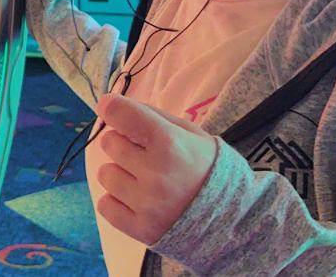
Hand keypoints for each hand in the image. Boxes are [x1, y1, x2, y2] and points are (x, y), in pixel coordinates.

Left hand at [93, 92, 217, 245]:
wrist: (231, 216)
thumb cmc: (206, 167)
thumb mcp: (189, 132)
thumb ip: (152, 116)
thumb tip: (112, 106)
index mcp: (169, 144)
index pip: (121, 115)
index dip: (111, 107)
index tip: (110, 108)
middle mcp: (156, 174)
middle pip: (109, 143)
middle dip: (122, 143)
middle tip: (143, 153)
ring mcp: (147, 205)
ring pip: (104, 175)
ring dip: (119, 173)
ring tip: (142, 179)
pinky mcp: (140, 229)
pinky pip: (104, 205)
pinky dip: (116, 200)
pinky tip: (137, 199)